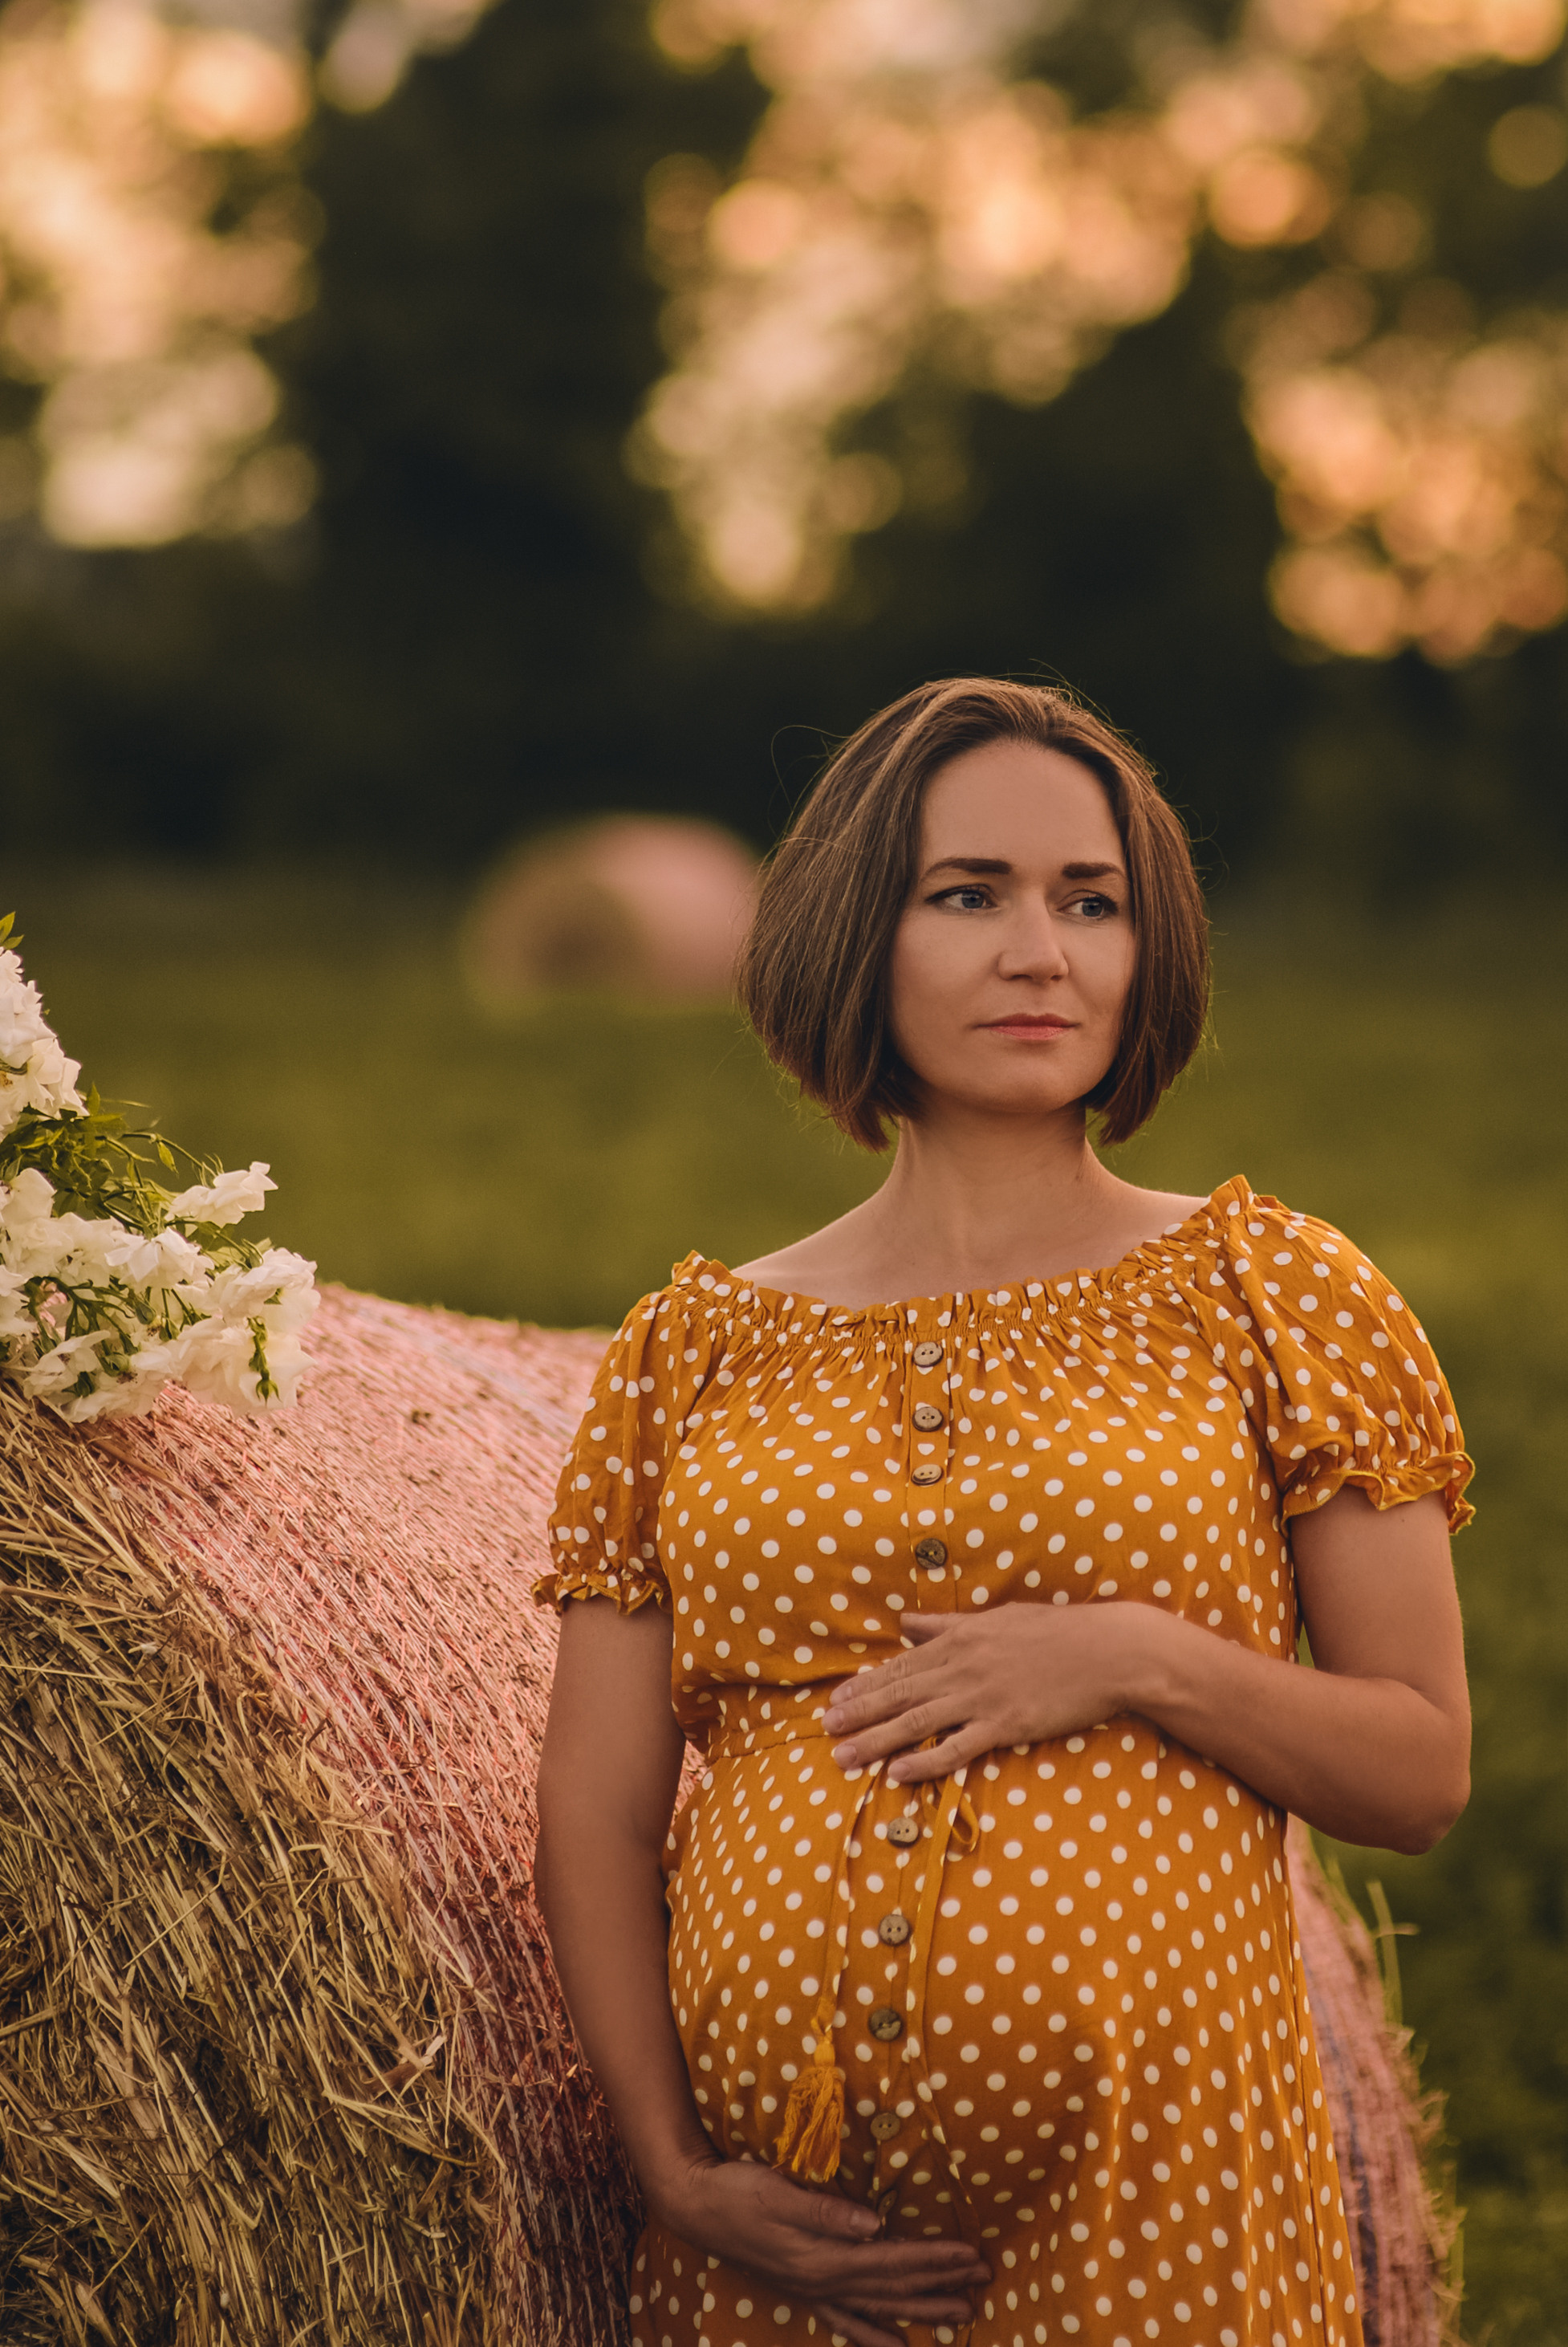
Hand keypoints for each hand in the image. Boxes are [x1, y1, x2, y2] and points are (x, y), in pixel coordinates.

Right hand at [652, 2153, 989, 2346]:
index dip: (935, 2258)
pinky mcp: (804, 2289)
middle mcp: (824, 2280)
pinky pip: (847, 2321)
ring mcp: (814, 2290)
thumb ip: (826, 2211)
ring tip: (962, 2316)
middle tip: (984, 2281)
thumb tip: (873, 2223)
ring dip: (922, 2310)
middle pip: (895, 2287)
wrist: (695, 2208)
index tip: (972, 2254)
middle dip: (942, 2284)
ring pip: (879, 2307)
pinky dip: (875, 2335)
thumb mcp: (778, 2192)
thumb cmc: (737, 2192)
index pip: (893, 2259)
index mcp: (824, 2257)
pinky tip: (898, 2346)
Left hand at [822, 1600, 1162, 1782]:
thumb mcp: (997, 1617)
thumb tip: (908, 1620)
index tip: (836, 1699)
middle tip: (825, 1729)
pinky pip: (957, 1746)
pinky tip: (898, 1772)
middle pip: (899, 1693)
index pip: (902, 1665)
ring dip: (876, 1740)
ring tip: (844, 1756)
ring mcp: (983, 1697)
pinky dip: (925, 1759)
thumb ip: (949, 1624)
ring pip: (917, 1721)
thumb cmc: (1056, 1630)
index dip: (866, 1685)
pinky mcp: (1006, 1724)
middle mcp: (963, 1668)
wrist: (1108, 1650)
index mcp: (961, 1640)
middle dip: (859, 1713)